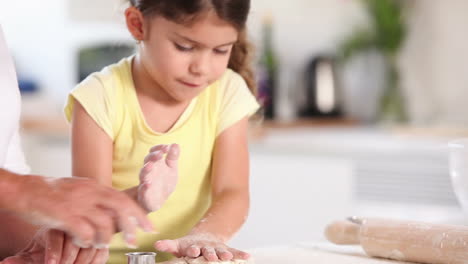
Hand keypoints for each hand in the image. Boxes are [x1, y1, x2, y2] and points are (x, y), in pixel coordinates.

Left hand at [1, 228, 108, 263]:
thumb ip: (22, 259)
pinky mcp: (102, 240)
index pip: (57, 235)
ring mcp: (91, 231)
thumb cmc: (46, 250)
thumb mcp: (34, 253)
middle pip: (76, 241)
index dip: (54, 252)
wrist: (67, 241)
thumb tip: (5, 263)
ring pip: (91, 246)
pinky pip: (102, 252)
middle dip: (69, 259)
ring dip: (83, 262)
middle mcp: (75, 224)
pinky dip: (95, 262)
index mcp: (56, 224)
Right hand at [9, 175, 152, 247]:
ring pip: (105, 222)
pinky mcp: (65, 215)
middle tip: (134, 240)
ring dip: (105, 238)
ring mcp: (78, 203)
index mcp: (94, 186)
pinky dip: (87, 240)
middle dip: (132, 225)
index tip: (148, 226)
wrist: (25, 190)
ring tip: (100, 244)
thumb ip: (96, 196)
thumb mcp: (79, 189)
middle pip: (121, 207)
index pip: (123, 198)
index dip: (138, 213)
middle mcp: (90, 192)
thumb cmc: (51, 192)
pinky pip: (84, 232)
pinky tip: (82, 242)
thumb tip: (113, 205)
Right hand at [138, 144, 179, 211]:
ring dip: (146, 169)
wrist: (158, 200)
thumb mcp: (171, 169)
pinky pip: (143, 190)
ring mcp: (145, 182)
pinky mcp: (144, 194)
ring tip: (150, 166)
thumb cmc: (164, 182)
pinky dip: (144, 187)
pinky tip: (148, 184)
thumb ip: (173, 157)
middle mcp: (149, 171)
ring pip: (143, 174)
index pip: (154, 152)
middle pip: (148, 161)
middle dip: (153, 156)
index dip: (159, 148)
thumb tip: (175, 144)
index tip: (166, 147)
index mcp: (156, 163)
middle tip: (160, 154)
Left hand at [154, 234, 249, 261]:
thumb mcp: (179, 244)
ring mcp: (217, 248)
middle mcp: (207, 247)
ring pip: (222, 251)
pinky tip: (248, 257)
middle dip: (210, 254)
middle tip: (212, 257)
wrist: (206, 235)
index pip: (193, 248)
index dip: (193, 250)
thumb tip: (156, 243)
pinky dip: (240, 254)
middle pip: (209, 250)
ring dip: (225, 254)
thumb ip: (169, 245)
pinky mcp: (225, 249)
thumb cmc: (189, 244)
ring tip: (228, 256)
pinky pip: (234, 252)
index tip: (193, 251)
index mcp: (194, 246)